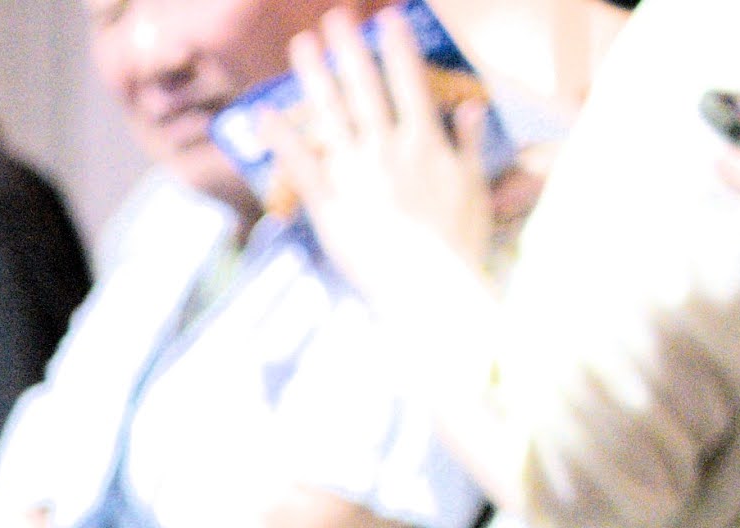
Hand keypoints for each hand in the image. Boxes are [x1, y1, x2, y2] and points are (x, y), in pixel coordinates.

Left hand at [264, 9, 500, 309]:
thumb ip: (469, 143)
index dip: (396, 46)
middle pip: (364, 87)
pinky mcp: (330, 207)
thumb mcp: (474, 186)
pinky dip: (282, 139)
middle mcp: (388, 149)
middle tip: (335, 18)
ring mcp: (356, 176)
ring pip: (331, 115)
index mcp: (425, 141)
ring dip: (314, 77)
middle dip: (349, 49)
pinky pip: (301, 167)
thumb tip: (472, 106)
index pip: (409, 81)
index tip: (386, 18)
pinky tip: (265, 115)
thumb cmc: (459, 242)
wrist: (431, 288)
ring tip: (301, 46)